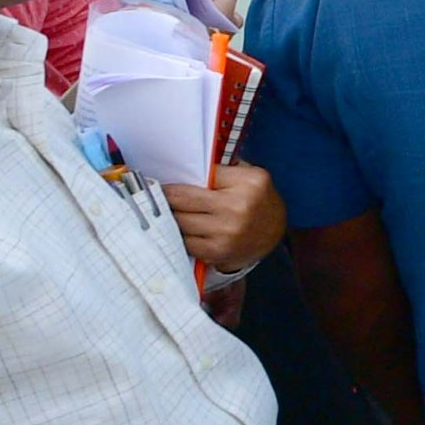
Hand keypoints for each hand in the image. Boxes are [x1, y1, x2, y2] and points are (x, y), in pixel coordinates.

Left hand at [164, 165, 285, 273]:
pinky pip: (185, 241)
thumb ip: (221, 173)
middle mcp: (238, 207)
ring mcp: (226, 232)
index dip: (178, 178)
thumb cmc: (256, 201)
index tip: (157, 181)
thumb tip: (180, 173)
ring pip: (179, 221)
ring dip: (170, 217)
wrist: (274, 234)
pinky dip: (181, 235)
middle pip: (182, 199)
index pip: (200, 175)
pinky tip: (182, 229)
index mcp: (249, 182)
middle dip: (165, 197)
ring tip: (166, 212)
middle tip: (151, 195)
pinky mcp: (216, 251)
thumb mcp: (250, 178)